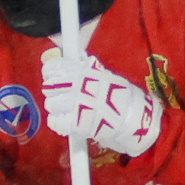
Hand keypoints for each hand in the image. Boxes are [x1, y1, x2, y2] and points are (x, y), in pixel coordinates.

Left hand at [38, 49, 161, 157]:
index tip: (51, 76)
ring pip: (51, 104)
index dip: (50, 72)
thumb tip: (76, 60)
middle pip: (50, 86)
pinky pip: (54, 122)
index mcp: (84, 71)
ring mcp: (75, 104)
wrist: (134, 119)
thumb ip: (87, 70)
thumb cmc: (122, 98)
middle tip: (62, 96)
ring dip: (57, 108)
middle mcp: (77, 86)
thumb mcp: (105, 76)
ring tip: (69, 111)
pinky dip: (58, 123)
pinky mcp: (74, 123)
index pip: (54, 67)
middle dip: (53, 92)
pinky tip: (68, 122)